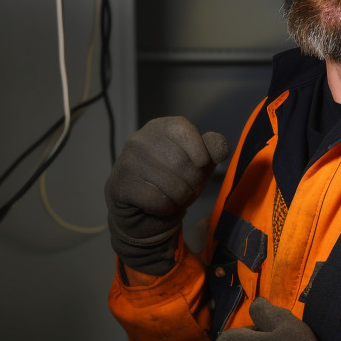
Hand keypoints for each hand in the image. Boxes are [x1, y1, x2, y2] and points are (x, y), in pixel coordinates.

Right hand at [105, 116, 228, 274]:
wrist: (144, 214)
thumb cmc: (173, 182)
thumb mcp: (198, 163)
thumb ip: (211, 149)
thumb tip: (219, 151)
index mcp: (160, 126)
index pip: (187, 131)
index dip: (201, 154)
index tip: (199, 165)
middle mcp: (140, 139)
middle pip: (185, 164)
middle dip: (193, 184)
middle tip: (183, 188)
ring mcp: (127, 162)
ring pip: (174, 186)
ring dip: (180, 199)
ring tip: (170, 196)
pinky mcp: (121, 186)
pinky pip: (160, 201)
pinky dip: (165, 209)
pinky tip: (156, 205)